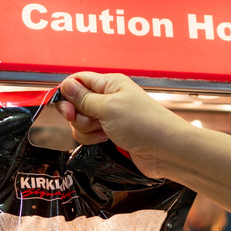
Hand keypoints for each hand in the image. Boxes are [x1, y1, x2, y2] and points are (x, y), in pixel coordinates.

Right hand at [56, 72, 190, 177]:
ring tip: (104, 132)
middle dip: (77, 116)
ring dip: (86, 130)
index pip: (78, 80)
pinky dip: (93, 139)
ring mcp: (110, 117)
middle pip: (77, 103)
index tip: (67, 109)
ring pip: (81, 122)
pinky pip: (90, 135)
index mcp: (109, 84)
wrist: (165, 150)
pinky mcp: (112, 134)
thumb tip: (65, 85)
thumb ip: (83, 98)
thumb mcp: (108, 107)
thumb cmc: (144, 124)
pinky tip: (106, 140)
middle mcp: (109, 98)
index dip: (67, 94)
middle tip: (90, 121)